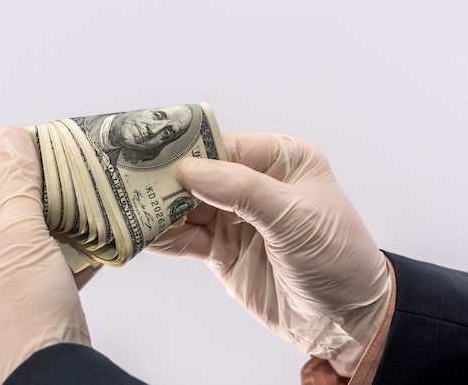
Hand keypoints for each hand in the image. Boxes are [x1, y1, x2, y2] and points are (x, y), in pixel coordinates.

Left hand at [0, 126, 97, 383]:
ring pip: (31, 246)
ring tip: (90, 211)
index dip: (8, 184)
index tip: (43, 174)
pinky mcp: (27, 309)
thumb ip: (14, 179)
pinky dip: (71, 257)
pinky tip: (98, 242)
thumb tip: (10, 135)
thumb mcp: (15, 231)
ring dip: (62, 231)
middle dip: (43, 208)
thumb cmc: (18, 307)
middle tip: (72, 190)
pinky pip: (47, 271)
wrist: (51, 373)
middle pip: (6, 222)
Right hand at [148, 133, 391, 375]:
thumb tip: (189, 170)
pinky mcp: (220, 249)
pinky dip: (162, 237)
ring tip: (123, 206)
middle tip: (125, 180)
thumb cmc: (337, 258)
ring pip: (185, 206)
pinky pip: (184, 238)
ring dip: (157, 209)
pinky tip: (138, 234)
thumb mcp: (296, 218)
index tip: (149, 153)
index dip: (188, 149)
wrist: (344, 321)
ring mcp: (233, 218)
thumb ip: (243, 191)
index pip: (224, 146)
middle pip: (198, 175)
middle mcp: (252, 184)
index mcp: (279, 160)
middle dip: (165, 180)